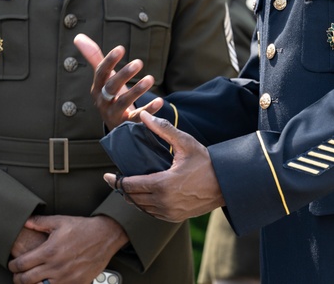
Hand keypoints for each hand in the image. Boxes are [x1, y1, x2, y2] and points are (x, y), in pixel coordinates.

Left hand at [8, 214, 127, 283]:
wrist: (105, 236)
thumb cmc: (82, 228)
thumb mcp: (60, 221)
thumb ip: (39, 223)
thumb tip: (24, 221)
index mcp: (49, 251)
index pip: (21, 264)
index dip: (12, 266)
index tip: (12, 265)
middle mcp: (56, 267)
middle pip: (26, 280)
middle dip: (18, 279)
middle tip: (18, 275)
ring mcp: (67, 278)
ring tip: (31, 281)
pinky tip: (47, 282)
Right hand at [74, 33, 161, 129]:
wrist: (115, 126)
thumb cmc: (110, 95)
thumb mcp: (103, 78)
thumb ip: (93, 57)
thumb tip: (78, 36)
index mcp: (97, 88)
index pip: (101, 73)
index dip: (109, 60)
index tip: (121, 48)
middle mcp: (103, 102)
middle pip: (111, 87)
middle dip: (123, 75)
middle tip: (138, 62)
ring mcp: (114, 114)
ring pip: (124, 102)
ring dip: (137, 90)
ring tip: (150, 79)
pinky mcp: (127, 125)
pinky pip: (137, 119)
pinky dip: (149, 110)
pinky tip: (159, 100)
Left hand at [104, 111, 224, 221]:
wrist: (226, 184)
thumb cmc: (206, 162)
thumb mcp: (185, 143)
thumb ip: (163, 130)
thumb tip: (144, 116)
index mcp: (163, 184)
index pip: (130, 186)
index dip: (116, 181)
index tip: (107, 176)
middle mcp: (164, 202)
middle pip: (133, 198)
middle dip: (122, 189)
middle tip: (115, 180)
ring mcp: (169, 212)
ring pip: (141, 208)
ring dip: (132, 198)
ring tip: (127, 187)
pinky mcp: (175, 217)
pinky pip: (152, 214)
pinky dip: (144, 205)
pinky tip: (143, 196)